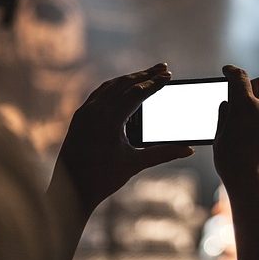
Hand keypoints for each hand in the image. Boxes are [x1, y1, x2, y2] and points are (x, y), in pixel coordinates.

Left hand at [54, 63, 193, 212]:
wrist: (70, 192)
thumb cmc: (102, 179)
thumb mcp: (135, 164)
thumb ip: (164, 153)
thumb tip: (188, 149)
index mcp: (109, 120)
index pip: (136, 93)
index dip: (155, 83)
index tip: (169, 75)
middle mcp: (94, 111)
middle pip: (123, 84)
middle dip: (144, 75)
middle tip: (163, 67)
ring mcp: (84, 112)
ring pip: (109, 86)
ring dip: (129, 78)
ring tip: (146, 75)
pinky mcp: (78, 117)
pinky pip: (98, 94)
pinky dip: (114, 87)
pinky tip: (123, 88)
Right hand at [213, 65, 258, 201]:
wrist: (258, 190)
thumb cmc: (233, 166)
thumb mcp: (219, 139)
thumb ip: (225, 117)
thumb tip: (229, 105)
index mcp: (244, 105)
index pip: (239, 77)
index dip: (232, 72)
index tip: (228, 72)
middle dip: (255, 85)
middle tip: (247, 94)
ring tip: (254, 138)